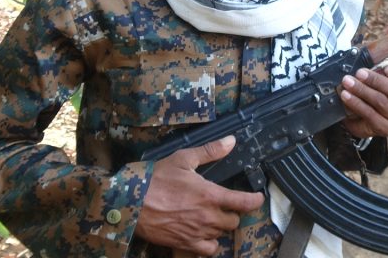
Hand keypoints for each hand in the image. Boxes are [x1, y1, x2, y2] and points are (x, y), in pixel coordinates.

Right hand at [135, 136, 264, 254]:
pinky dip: (210, 244)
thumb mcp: (183, 158)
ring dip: (220, 226)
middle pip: (233, 221)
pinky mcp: (185, 243)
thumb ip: (210, 151)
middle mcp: (207, 217)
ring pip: (221, 234)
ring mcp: (197, 232)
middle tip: (224, 205)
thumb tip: (231, 142)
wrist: (130, 201)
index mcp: (210, 195)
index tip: (257, 198)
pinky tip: (204, 234)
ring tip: (212, 217)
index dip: (255, 201)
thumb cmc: (155, 179)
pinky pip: (208, 250)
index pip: (244, 202)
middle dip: (232, 213)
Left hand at [341, 20, 387, 137]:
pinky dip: (356, 106)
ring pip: (379, 104)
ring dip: (360, 92)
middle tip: (358, 72)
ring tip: (346, 83)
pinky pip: (369, 117)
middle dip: (374, 80)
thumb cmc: (384, 86)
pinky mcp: (385, 129)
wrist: (377, 114)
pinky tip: (346, 97)